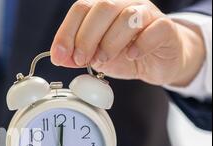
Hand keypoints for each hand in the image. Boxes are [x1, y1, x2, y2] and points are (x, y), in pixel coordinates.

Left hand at [50, 0, 205, 86]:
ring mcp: (147, 13)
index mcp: (103, 8)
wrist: (159, 60)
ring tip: (104, 59)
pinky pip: (154, 29)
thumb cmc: (126, 53)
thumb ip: (77, 55)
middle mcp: (125, 4)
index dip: (66, 32)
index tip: (60, 55)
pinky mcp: (165, 28)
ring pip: (127, 17)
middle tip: (82, 60)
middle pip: (103, 7)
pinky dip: (139, 45)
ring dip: (110, 42)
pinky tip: (131, 55)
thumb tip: (60, 58)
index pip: (80, 8)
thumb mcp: (96, 56)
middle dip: (86, 38)